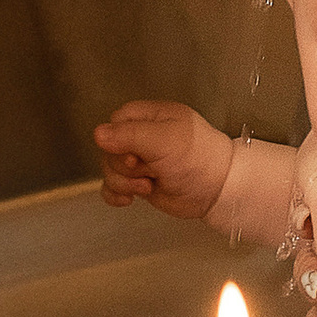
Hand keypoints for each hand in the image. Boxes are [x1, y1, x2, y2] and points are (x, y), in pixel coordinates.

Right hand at [94, 100, 233, 220]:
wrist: (218, 190)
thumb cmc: (199, 158)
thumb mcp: (163, 140)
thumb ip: (129, 135)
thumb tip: (98, 134)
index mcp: (152, 117)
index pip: (116, 121)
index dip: (118, 139)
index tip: (134, 152)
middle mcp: (145, 137)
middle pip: (110, 149)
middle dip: (123, 166)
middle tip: (146, 169)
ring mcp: (142, 161)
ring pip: (110, 169)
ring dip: (123, 182)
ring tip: (148, 185)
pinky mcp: (141, 183)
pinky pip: (113, 187)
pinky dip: (115, 194)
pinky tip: (127, 199)